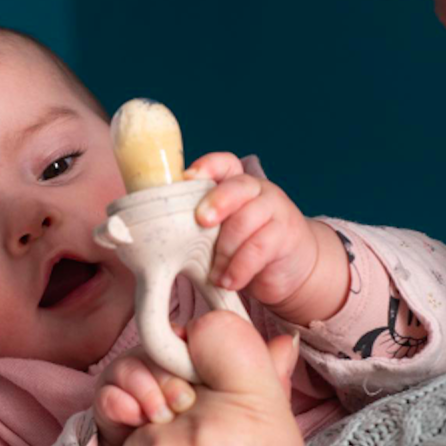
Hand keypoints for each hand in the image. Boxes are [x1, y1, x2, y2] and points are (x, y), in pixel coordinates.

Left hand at [79, 311, 328, 445]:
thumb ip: (272, 395)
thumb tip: (278, 340)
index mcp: (255, 414)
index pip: (215, 329)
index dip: (201, 341)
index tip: (197, 363)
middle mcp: (200, 427)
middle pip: (157, 361)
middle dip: (161, 387)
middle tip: (175, 424)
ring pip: (123, 402)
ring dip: (135, 426)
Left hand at [185, 152, 348, 323]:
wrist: (290, 267)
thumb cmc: (244, 247)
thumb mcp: (221, 232)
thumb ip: (200, 225)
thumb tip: (155, 234)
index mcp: (237, 185)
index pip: (225, 164)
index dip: (208, 166)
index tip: (188, 178)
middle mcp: (258, 192)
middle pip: (238, 187)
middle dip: (217, 202)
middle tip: (201, 221)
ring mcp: (275, 211)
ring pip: (246, 220)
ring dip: (224, 250)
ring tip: (214, 274)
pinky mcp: (285, 236)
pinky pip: (259, 248)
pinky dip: (239, 268)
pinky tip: (228, 281)